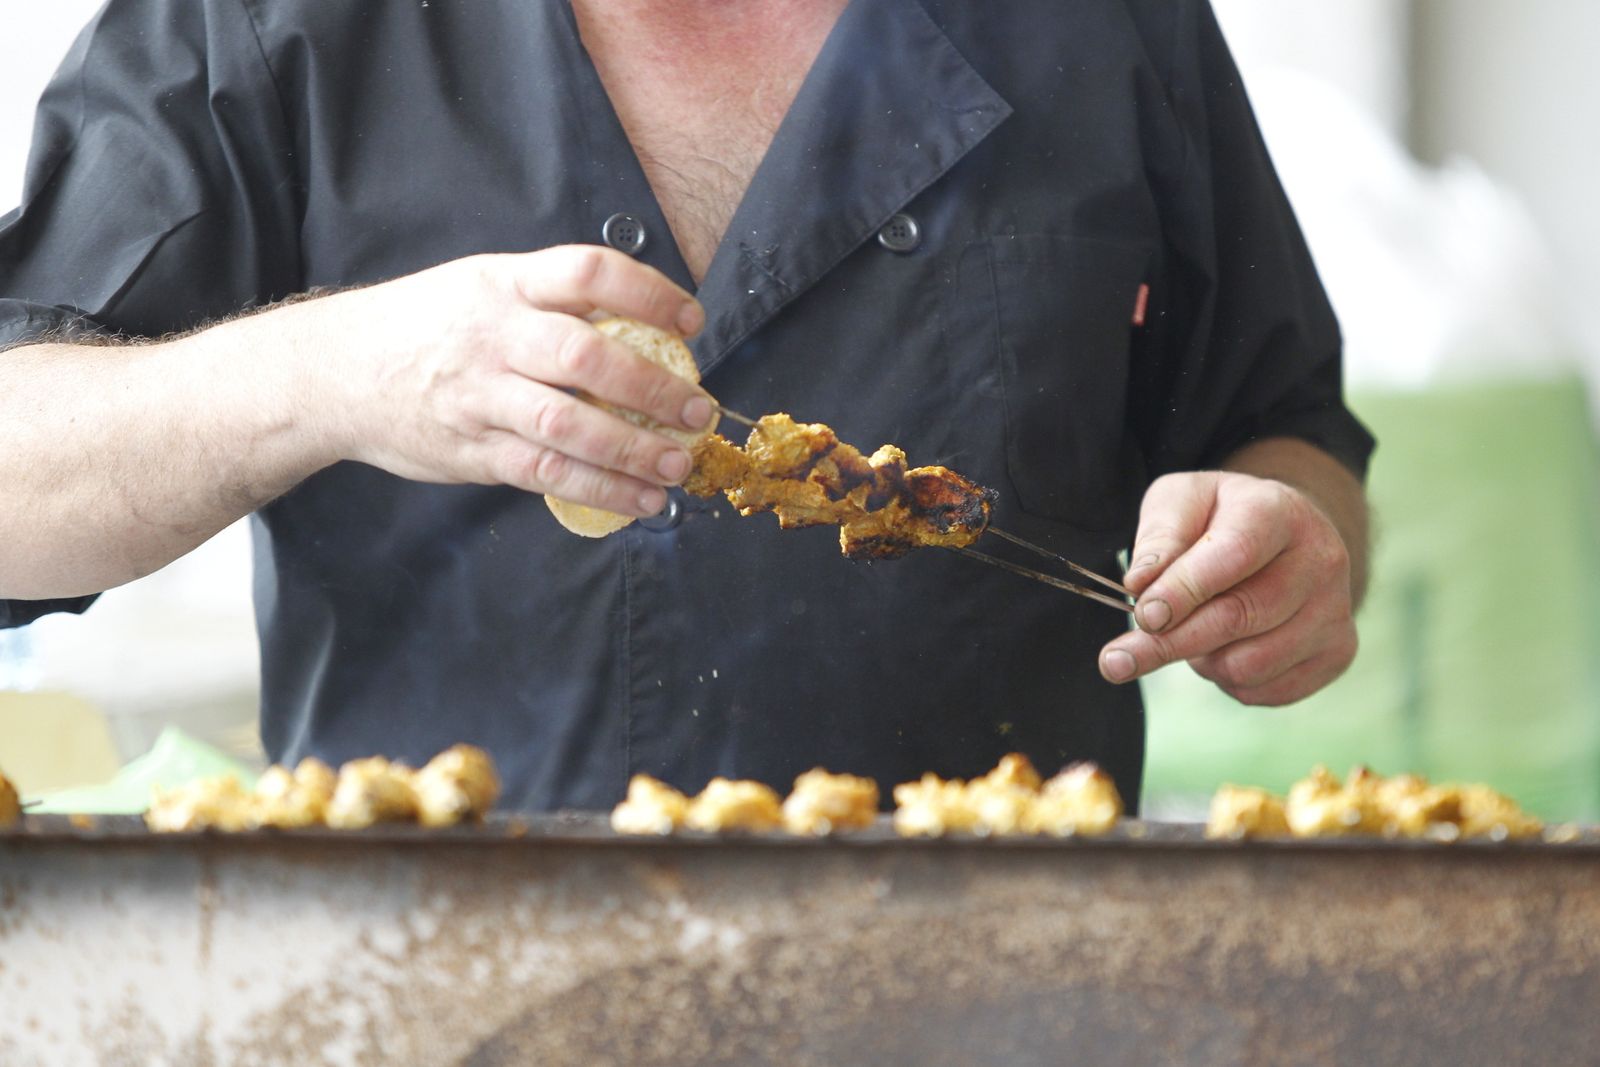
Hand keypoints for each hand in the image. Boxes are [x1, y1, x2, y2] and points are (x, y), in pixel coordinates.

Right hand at [262, 245, 712, 516]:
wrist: (333, 372)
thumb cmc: (425, 325)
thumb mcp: (481, 283)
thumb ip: (551, 298)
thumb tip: (643, 323)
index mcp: (504, 283)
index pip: (588, 272)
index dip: (649, 293)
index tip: (692, 321)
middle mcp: (494, 336)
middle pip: (586, 358)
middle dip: (654, 388)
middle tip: (698, 412)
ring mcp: (480, 397)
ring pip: (569, 427)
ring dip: (634, 451)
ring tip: (676, 465)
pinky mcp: (472, 451)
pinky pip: (545, 474)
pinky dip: (600, 490)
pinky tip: (639, 500)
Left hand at [1098, 471, 1356, 704]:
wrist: (1285, 536)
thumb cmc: (1221, 518)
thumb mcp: (1181, 502)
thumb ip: (1160, 536)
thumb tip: (1141, 586)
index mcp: (1278, 510)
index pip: (1233, 554)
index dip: (1184, 590)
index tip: (1144, 616)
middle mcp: (1321, 559)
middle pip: (1240, 617)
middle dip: (1171, 642)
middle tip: (1118, 660)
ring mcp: (1336, 609)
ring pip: (1249, 664)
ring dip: (1201, 659)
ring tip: (1193, 631)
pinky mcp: (1337, 653)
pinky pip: (1265, 690)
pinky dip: (1227, 679)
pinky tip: (1225, 648)